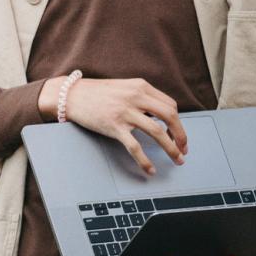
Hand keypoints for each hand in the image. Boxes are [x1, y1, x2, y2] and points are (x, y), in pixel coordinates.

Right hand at [39, 76, 187, 174]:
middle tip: (184, 149)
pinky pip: (135, 146)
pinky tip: (150, 169)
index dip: (178, 122)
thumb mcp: (123, 88)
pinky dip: (145, 160)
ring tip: (177, 160)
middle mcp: (135, 97)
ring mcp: (125, 112)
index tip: (178, 134)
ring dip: (171, 149)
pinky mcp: (114, 126)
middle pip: (170, 116)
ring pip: (157, 132)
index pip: (169, 105)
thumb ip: (141, 98)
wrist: (71, 95)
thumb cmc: (96, 93)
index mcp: (140, 86)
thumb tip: (160, 116)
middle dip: (181, 135)